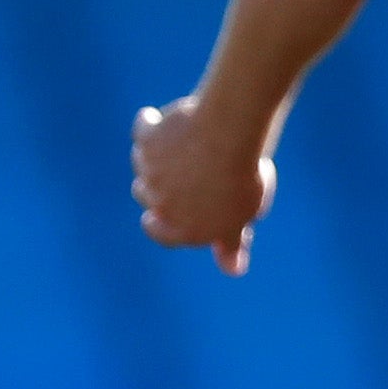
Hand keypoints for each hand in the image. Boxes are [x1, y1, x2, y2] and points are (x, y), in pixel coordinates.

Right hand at [129, 95, 275, 274]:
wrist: (231, 134)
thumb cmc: (243, 177)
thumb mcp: (243, 215)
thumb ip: (231, 242)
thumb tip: (233, 271)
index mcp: (183, 228)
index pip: (159, 232)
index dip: (159, 222)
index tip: (159, 214)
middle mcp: (160, 202)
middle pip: (146, 194)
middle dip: (160, 184)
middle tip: (182, 169)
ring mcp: (149, 170)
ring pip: (144, 162)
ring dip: (156, 154)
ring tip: (181, 141)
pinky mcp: (146, 139)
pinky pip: (144, 129)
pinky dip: (149, 122)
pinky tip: (158, 117)